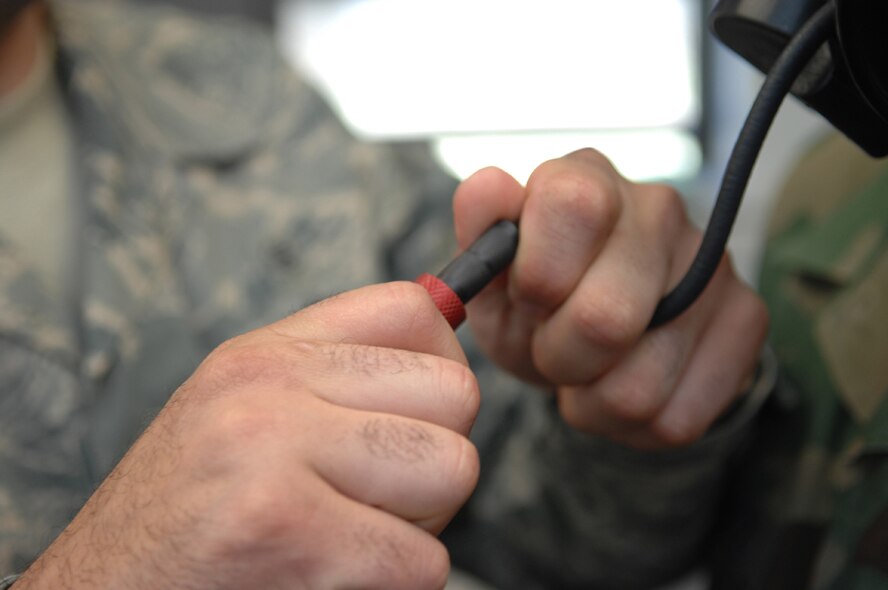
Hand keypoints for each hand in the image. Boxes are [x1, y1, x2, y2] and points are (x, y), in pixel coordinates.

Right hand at [17, 283, 479, 589]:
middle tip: (368, 500)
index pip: (414, 311)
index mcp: (265, 354)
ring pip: (453, 470)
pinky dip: (390, 585)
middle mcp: (269, 388)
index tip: (417, 416)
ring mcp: (276, 454)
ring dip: (417, 525)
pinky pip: (422, 560)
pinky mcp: (293, 536)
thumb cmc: (184, 521)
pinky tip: (324, 581)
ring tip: (345, 539)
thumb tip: (445, 347)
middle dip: (432, 461)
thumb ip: (334, 379)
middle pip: (456, 394)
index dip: (440, 369)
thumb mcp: (242, 415)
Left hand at [454, 149, 767, 448]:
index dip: (538, 278)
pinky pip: (677, 418)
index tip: (528, 299)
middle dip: (558, 358)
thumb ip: (481, 234)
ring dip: (592, 401)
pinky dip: (632, 427)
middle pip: (606, 319)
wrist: (596, 343)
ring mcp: (713, 264)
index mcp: (587, 179)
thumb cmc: (535, 303)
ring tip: (587, 373)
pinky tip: (623, 387)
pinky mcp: (748, 320)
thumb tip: (489, 187)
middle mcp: (658, 209)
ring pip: (639, 387)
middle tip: (551, 350)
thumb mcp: (493, 278)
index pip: (574, 206)